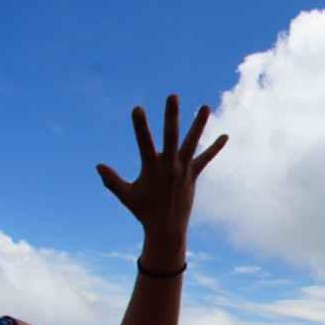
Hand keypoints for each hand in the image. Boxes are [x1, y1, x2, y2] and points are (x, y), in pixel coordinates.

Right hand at [96, 95, 227, 245]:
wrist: (167, 228)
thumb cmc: (143, 211)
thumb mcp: (125, 196)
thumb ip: (112, 180)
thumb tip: (98, 166)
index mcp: (151, 168)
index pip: (144, 142)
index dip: (140, 126)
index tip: (137, 108)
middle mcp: (169, 166)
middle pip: (171, 136)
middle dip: (172, 115)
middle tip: (173, 96)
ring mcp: (184, 169)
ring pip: (193, 142)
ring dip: (199, 123)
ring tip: (206, 106)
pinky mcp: (193, 175)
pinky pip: (206, 158)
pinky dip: (215, 147)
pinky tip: (225, 136)